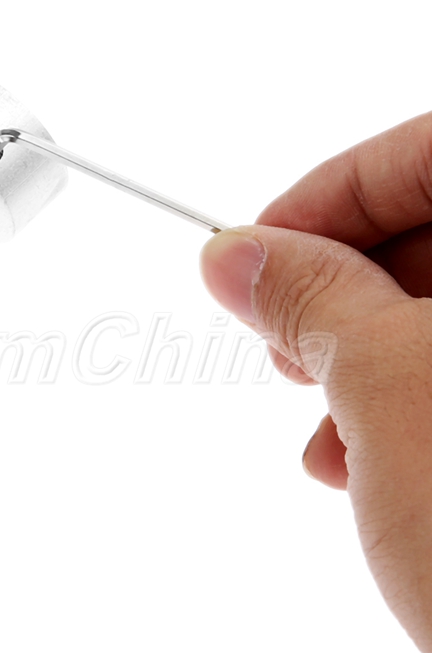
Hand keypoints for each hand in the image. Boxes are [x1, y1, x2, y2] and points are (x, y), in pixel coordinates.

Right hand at [199, 111, 431, 652]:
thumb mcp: (392, 389)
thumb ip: (309, 296)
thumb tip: (238, 255)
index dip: (327, 193)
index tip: (249, 250)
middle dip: (343, 288)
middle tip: (282, 342)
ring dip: (371, 357)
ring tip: (326, 427)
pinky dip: (413, 404)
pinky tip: (373, 459)